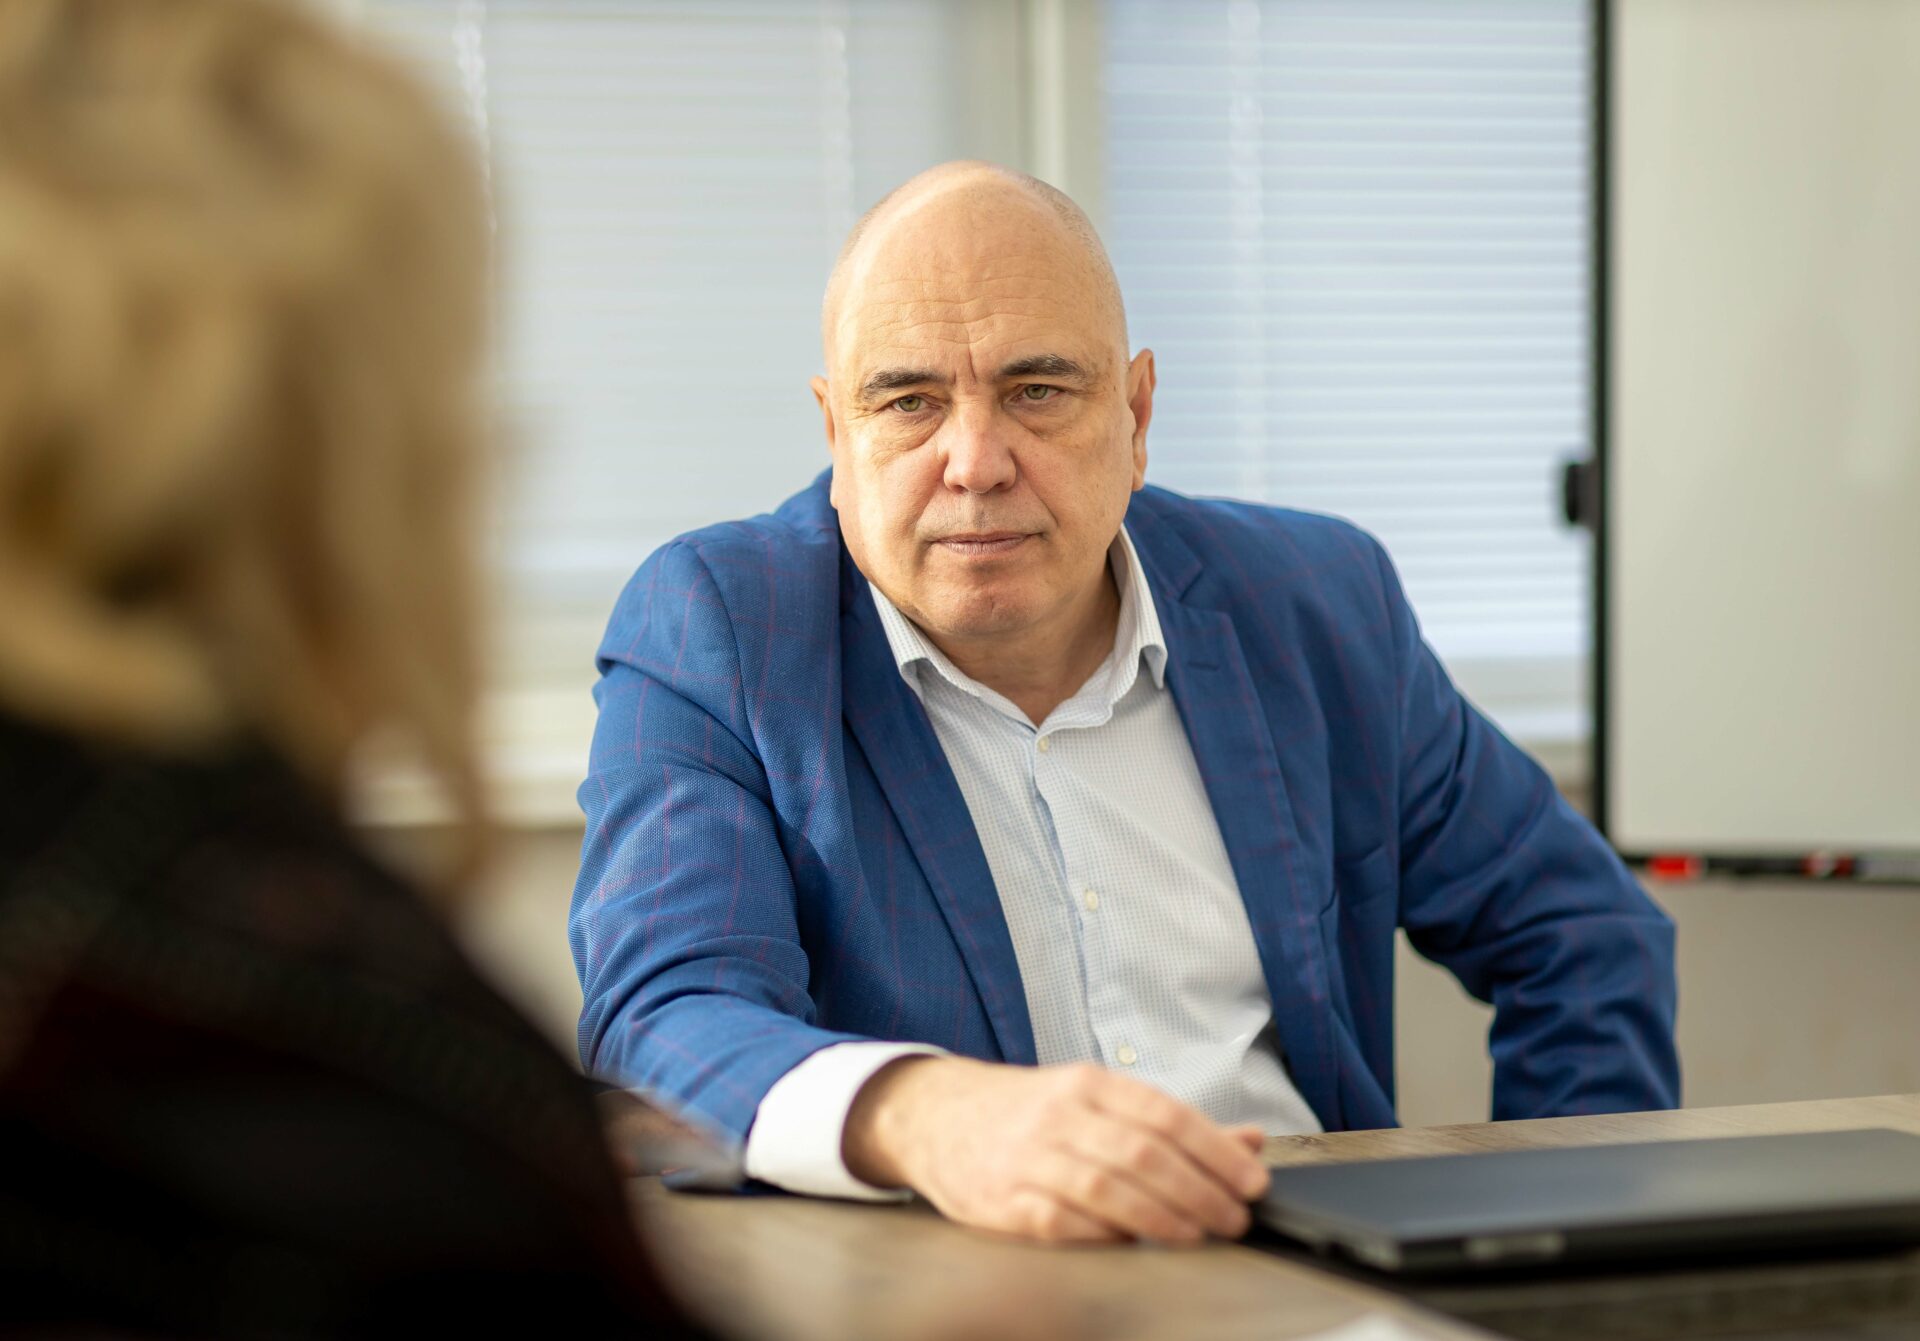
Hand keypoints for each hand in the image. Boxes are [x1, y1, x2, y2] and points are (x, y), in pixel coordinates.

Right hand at [842, 1057, 1269, 1243]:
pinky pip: (1059, 1222)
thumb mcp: (1097, 1101)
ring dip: (1160, 1218)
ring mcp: (1026, 1157)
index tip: (1251, 1180)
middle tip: (1234, 1218)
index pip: (1164, 1113)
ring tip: (1198, 1235)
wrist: (936, 1116)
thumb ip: (1172, 1125)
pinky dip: (1101, 1235)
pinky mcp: (1001, 1200)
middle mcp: (1058, 1115)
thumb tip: (1249, 1141)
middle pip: (1141, 1153)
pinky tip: (1131, 1244)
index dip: (1215, 1149)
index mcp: (1088, 1084)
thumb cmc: (1029, 1113)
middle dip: (1199, 1190)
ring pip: (1104, 1187)